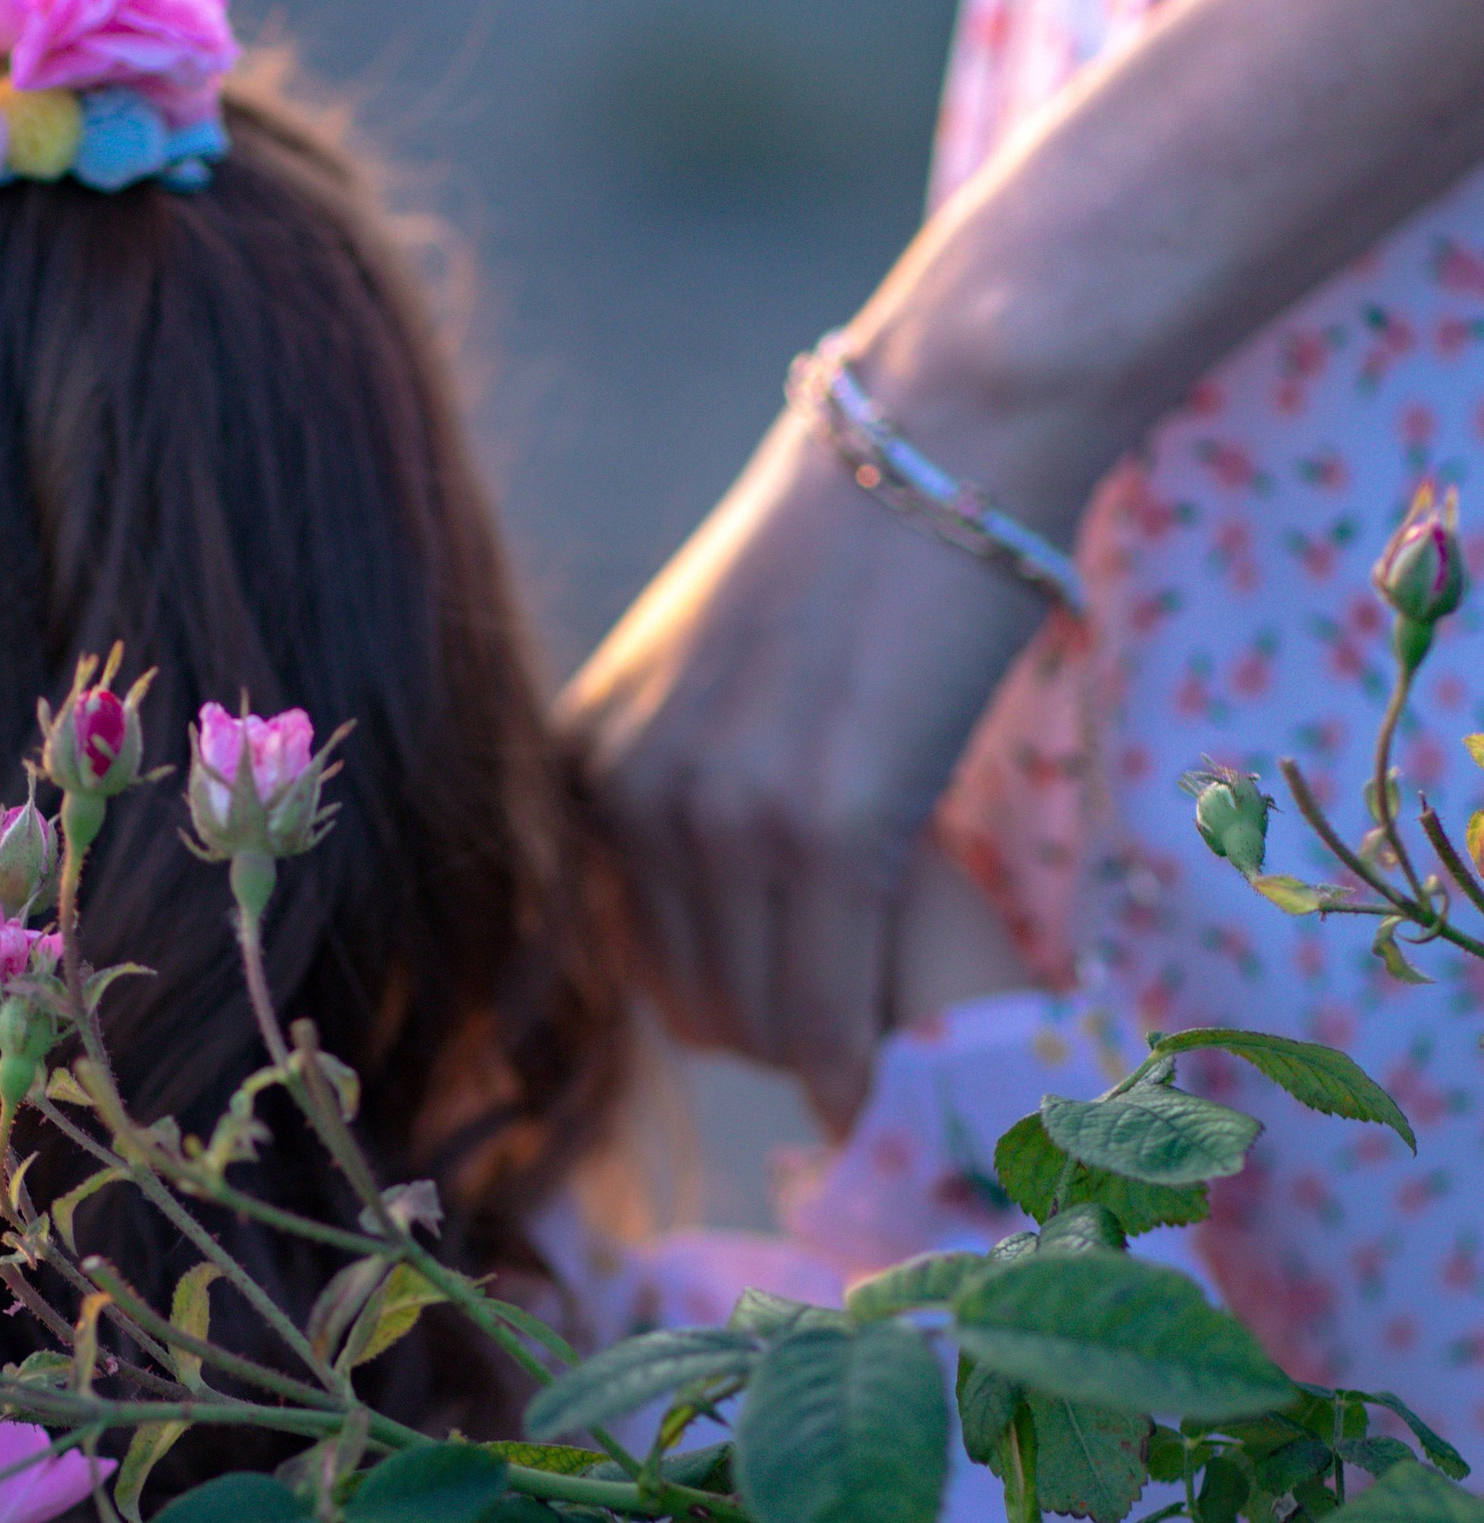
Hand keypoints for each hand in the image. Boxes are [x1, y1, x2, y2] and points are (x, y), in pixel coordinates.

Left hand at [560, 406, 1049, 1131]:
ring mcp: (720, 816)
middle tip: (851, 1036)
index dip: (699, 998)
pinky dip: (863, 1059)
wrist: (941, 442)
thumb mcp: (703, 664)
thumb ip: (676, 774)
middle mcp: (626, 796)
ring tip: (891, 1047)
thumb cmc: (848, 545)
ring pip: (758, 1013)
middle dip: (765, 1033)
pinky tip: (900, 1080)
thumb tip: (703, 905)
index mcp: (582, 757)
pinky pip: (828, 1002)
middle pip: (683, 998)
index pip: (613, 952)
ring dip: (824, 1050)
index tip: (770, 1014)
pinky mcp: (827, 828)